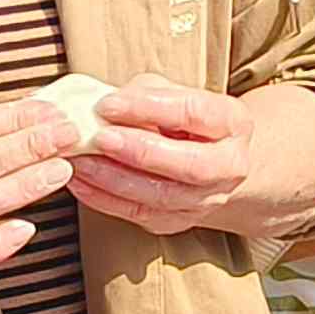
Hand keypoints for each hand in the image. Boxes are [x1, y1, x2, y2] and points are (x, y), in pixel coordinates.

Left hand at [67, 77, 261, 236]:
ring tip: (82, 160)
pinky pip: (139, 214)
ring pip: (161, 196)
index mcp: (232, 123)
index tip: (109, 103)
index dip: (149, 107)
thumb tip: (104, 103)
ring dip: (115, 178)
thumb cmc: (186, 120)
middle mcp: (229, 165)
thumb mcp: (173, 93)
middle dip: (141, 151)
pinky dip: (104, 198)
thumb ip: (144, 94)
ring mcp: (207, 199)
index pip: (194, 112)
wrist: (210, 159)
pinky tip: (82, 181)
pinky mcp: (179, 220)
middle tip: (101, 138)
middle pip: (190, 165)